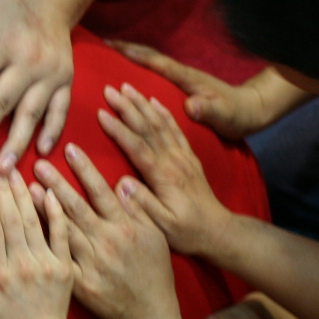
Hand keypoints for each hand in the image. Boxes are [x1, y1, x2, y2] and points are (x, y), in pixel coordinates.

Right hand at [0, 168, 73, 318]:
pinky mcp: (64, 266)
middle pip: (11, 219)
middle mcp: (21, 265)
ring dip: (23, 194)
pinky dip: (54, 212)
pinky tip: (48, 191)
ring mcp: (45, 264)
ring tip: (15, 172)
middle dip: (2, 190)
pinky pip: (60, 234)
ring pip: (33, 221)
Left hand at [33, 144, 174, 318]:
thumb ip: (140, 208)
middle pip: (75, 206)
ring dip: (41, 207)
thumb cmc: (154, 274)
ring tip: (23, 187)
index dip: (84, 169)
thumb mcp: (156, 237)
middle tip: (34, 162)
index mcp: (125, 227)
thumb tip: (124, 182)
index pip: (101, 191)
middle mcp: (105, 241)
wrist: (148, 315)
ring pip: (61, 229)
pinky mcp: (78, 281)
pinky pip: (56, 258)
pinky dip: (40, 242)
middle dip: (54, 182)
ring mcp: (90, 262)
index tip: (68, 148)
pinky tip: (24, 228)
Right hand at [94, 83, 234, 256]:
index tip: (101, 113)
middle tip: (109, 89)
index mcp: (163, 176)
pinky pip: (176, 128)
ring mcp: (183, 156)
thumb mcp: (162, 226)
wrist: (217, 231)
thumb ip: (142, 205)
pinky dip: (164, 112)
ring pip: (161, 123)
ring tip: (127, 87)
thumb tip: (121, 183)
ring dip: (142, 103)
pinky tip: (154, 100)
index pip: (137, 146)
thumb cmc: (185, 232)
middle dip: (127, 106)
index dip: (119, 129)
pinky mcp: (189, 156)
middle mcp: (173, 161)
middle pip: (148, 127)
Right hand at [107, 41, 273, 139]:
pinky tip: (125, 76)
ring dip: (128, 58)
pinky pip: (152, 75)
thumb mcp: (224, 115)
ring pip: (149, 64)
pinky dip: (137, 69)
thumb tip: (191, 105)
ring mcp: (180, 79)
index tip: (112, 46)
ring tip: (104, 55)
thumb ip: (208, 110)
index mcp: (187, 79)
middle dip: (124, 50)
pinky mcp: (179, 86)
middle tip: (99, 44)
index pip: (156, 63)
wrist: (252, 111)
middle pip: (148, 57)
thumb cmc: (236, 115)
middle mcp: (180, 74)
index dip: (134, 55)